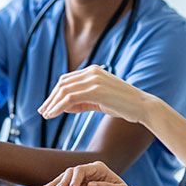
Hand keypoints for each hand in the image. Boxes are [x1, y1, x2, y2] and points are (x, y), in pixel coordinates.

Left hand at [37, 65, 151, 123]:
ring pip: (64, 91)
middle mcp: (92, 72)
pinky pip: (70, 98)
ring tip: (46, 115)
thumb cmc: (124, 105)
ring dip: (52, 103)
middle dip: (51, 98)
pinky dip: (58, 106)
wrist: (143, 107)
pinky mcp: (95, 90)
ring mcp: (94, 80)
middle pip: (63, 83)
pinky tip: (53, 115)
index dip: (56, 93)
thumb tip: (65, 106)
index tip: (48, 105)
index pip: (68, 80)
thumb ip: (84, 101)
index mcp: (94, 71)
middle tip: (43, 111)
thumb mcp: (101, 100)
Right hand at [42, 161, 145, 185]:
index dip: (74, 180)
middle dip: (62, 182)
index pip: (82, 170)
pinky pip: (67, 184)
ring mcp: (84, 177)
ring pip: (67, 177)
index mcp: (99, 168)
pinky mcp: (80, 185)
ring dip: (57, 183)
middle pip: (71, 172)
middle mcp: (90, 170)